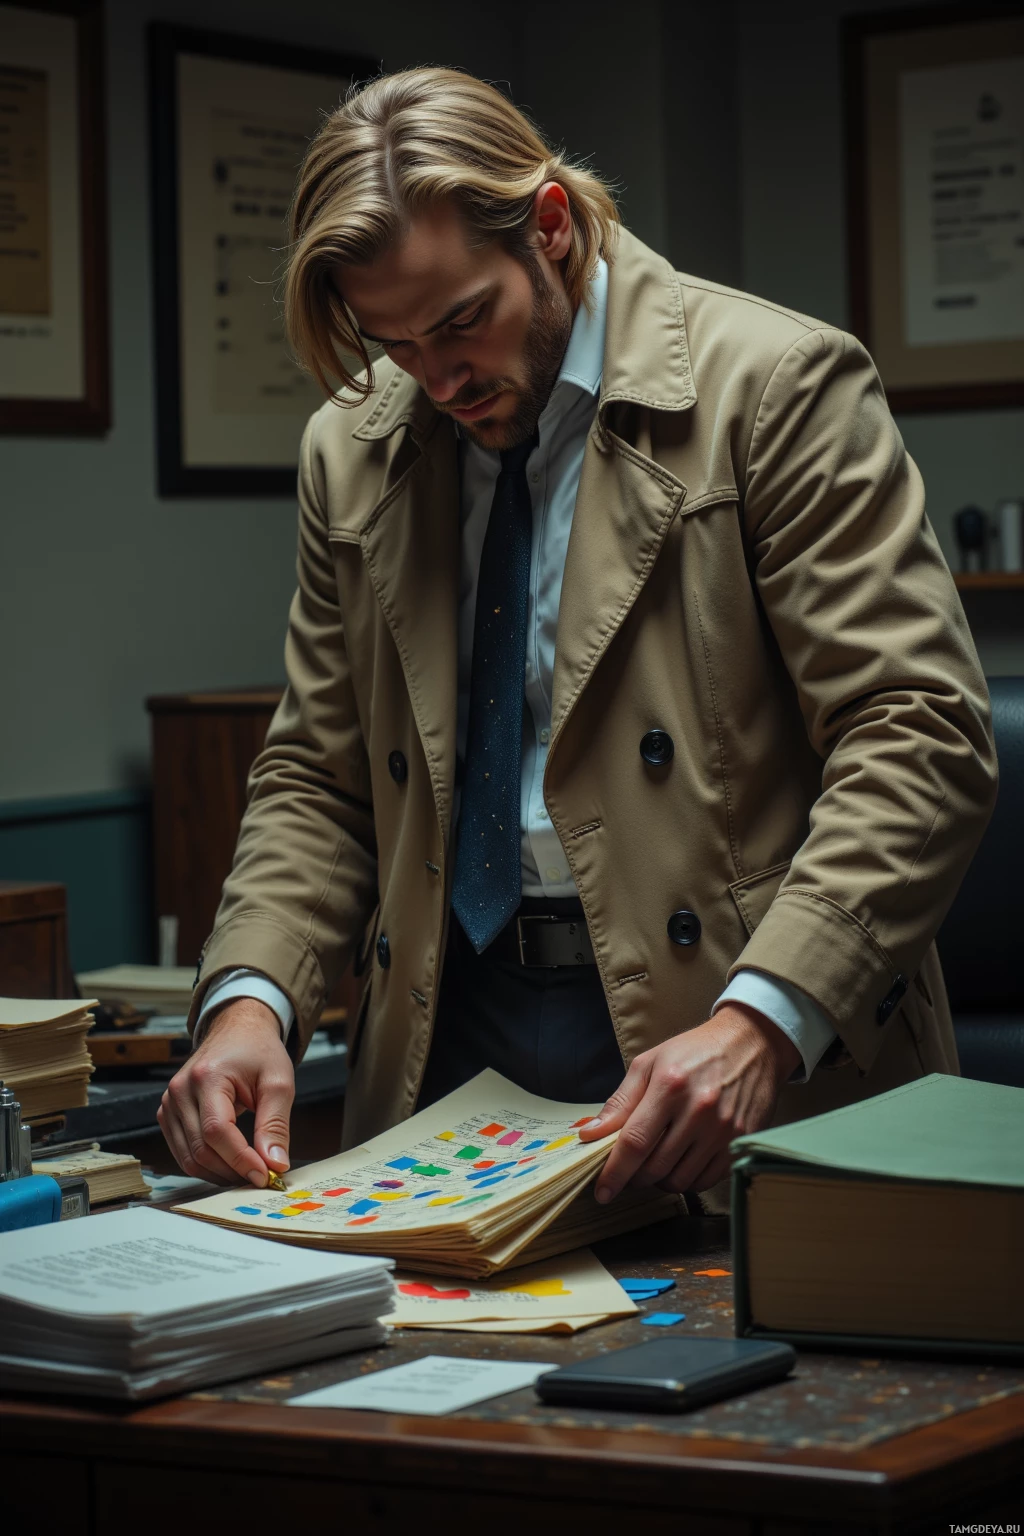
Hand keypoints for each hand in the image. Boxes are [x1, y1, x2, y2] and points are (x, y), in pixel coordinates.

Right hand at [158, 998, 294, 1186]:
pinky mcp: (168, 1113)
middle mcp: (180, 1090)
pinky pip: (182, 1151)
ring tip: (247, 1173)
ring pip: (188, 1157)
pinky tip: (229, 1164)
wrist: (237, 1030)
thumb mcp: (278, 1082)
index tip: (265, 1175)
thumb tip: (275, 1163)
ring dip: (219, 1173)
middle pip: (200, 1148)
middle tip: (262, 1178)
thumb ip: (276, 1124)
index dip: (240, 1159)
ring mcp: (170, 1102)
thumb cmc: (258, 1051)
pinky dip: (205, 1164)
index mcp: (207, 1076)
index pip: (217, 1131)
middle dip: (233, 1171)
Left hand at [579, 1004, 800, 1200]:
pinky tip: (681, 1162)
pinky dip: (688, 1179)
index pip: (634, 1143)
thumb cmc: (695, 1051)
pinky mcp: (741, 1141)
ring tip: (656, 1163)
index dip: (614, 1172)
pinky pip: (707, 1180)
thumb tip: (591, 1133)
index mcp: (670, 1086)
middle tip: (629, 1169)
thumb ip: (620, 1102)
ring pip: (680, 1180)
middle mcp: (699, 1110)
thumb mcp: (649, 1063)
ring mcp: (724, 1129)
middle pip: (655, 1167)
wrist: (751, 1043)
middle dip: (634, 1177)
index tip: (601, 1191)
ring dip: (660, 1181)